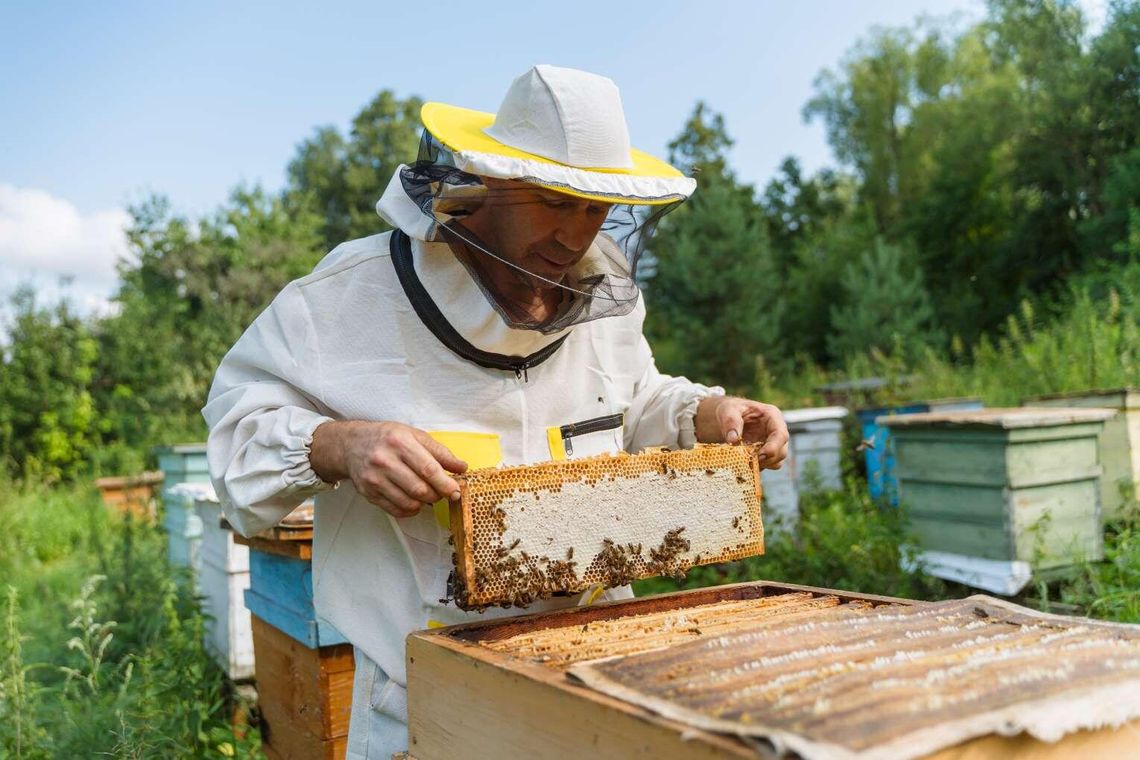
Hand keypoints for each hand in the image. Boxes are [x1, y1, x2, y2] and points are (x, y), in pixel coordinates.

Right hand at [310, 421, 467, 517]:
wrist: (352, 444)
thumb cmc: (388, 438)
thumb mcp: (415, 435)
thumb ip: (440, 452)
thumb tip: (461, 467)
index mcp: (400, 442)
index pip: (428, 469)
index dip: (445, 483)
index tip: (456, 490)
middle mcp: (385, 461)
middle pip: (419, 489)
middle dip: (436, 494)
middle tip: (442, 492)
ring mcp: (374, 479)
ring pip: (409, 502)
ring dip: (424, 503)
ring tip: (427, 494)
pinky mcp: (368, 493)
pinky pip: (396, 510)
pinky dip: (410, 510)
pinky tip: (413, 500)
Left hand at [695, 396, 789, 469]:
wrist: (728, 416)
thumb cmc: (731, 409)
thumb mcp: (728, 410)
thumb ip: (731, 422)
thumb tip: (733, 440)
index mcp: (772, 416)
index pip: (781, 434)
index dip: (773, 447)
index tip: (760, 456)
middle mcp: (776, 431)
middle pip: (782, 451)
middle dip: (768, 460)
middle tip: (749, 462)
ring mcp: (772, 444)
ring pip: (777, 461)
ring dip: (763, 465)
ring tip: (745, 462)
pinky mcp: (765, 453)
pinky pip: (767, 465)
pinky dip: (756, 468)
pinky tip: (744, 464)